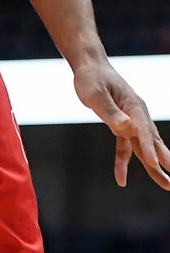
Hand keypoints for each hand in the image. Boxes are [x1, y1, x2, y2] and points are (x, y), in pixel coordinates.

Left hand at [73, 61, 169, 188]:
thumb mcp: (96, 93)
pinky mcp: (120, 126)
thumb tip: (126, 126)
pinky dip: (123, 162)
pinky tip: (121, 179)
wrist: (90, 68)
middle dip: (164, 161)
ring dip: (153, 166)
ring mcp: (131, 121)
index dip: (150, 147)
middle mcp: (137, 116)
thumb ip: (110, 111)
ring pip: (144, 147)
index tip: (155, 163)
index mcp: (134, 107)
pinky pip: (124, 147)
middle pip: (153, 142)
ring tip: (166, 184)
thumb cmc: (92, 79)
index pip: (144, 130)